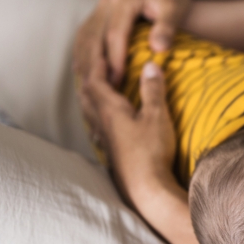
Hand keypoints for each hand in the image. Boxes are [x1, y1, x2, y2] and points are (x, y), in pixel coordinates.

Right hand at [73, 0, 192, 86]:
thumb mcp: (176, 8)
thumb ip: (167, 27)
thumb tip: (157, 49)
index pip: (114, 34)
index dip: (114, 60)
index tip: (117, 82)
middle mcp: (106, 1)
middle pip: (92, 37)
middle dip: (94, 66)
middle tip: (99, 92)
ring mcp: (100, 7)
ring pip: (84, 38)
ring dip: (84, 63)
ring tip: (89, 88)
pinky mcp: (99, 14)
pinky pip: (85, 37)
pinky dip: (83, 56)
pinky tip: (85, 74)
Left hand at [82, 61, 177, 201]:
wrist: (147, 190)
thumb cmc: (151, 151)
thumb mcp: (157, 116)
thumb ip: (153, 89)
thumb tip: (151, 64)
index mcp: (110, 111)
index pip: (95, 82)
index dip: (98, 65)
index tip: (102, 53)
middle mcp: (101, 124)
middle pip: (86, 96)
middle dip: (88, 78)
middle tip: (94, 67)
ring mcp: (105, 140)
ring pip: (89, 113)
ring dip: (90, 97)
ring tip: (95, 89)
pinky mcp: (111, 152)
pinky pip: (97, 128)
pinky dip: (97, 116)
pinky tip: (103, 122)